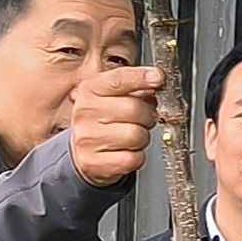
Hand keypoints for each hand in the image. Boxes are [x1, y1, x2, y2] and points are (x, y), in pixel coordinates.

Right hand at [71, 66, 161, 186]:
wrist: (83, 152)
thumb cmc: (104, 121)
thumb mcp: (113, 97)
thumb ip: (134, 88)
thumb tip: (155, 83)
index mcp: (91, 90)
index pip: (118, 79)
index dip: (141, 77)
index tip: (158, 78)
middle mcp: (85, 112)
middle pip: (134, 109)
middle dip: (147, 116)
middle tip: (143, 119)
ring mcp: (87, 139)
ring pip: (136, 135)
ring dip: (142, 138)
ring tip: (132, 136)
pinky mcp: (94, 163)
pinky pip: (133, 159)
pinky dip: (137, 157)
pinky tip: (126, 151)